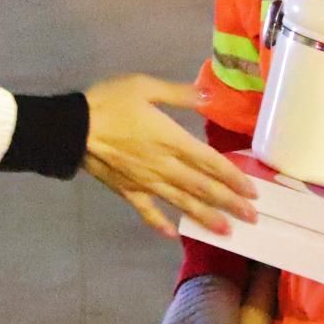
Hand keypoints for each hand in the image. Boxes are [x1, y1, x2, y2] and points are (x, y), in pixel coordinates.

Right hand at [82, 75, 256, 236]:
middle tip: (253, 218)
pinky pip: (147, 211)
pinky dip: (161, 224)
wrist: (70, 128)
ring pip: (182, 203)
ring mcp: (146, 182)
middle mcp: (164, 167)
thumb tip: (209, 95)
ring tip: (227, 231)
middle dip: (230, 204)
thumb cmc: (109, 103)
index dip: (234, 178)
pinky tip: (174, 235)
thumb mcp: (146, 87)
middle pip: (203, 189)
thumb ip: (179, 94)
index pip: (211, 164)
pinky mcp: (127, 191)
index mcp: (172, 141)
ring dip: (205, 218)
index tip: (253, 192)